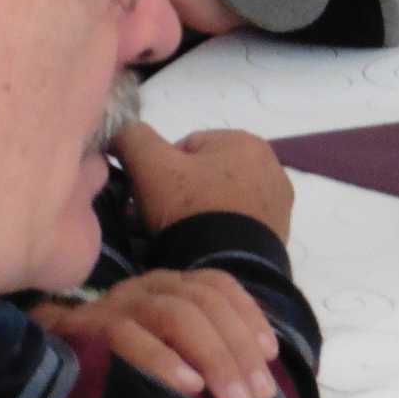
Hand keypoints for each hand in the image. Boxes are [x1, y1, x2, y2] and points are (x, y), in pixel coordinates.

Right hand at [30, 270, 281, 397]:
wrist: (39, 374)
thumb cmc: (113, 368)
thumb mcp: (166, 354)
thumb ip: (200, 354)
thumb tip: (251, 377)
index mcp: (167, 286)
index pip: (217, 285)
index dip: (248, 316)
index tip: (271, 355)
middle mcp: (145, 286)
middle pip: (204, 303)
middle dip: (238, 351)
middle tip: (259, 397)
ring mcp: (115, 304)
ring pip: (176, 315)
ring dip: (214, 359)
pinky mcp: (87, 328)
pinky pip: (130, 338)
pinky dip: (163, 360)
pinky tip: (189, 387)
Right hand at [112, 122, 294, 241]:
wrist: (226, 267)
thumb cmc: (189, 209)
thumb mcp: (150, 166)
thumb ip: (132, 138)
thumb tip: (119, 131)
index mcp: (245, 140)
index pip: (187, 147)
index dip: (158, 171)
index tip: (147, 198)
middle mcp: (270, 164)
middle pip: (205, 173)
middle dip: (178, 193)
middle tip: (158, 220)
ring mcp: (278, 200)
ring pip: (221, 199)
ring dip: (198, 212)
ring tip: (178, 236)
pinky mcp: (279, 230)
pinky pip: (239, 223)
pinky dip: (220, 230)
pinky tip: (203, 246)